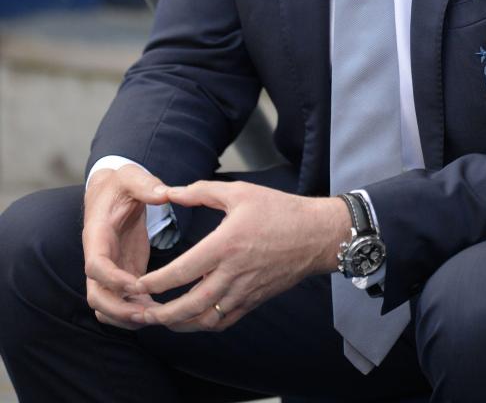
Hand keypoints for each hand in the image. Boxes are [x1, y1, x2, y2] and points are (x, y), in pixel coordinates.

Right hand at [83, 164, 169, 329]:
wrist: (112, 190)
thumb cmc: (120, 184)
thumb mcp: (130, 177)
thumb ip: (145, 184)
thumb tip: (165, 194)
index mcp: (97, 235)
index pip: (95, 266)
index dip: (113, 279)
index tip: (137, 284)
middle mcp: (99, 257)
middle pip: (96, 296)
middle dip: (119, 309)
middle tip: (149, 313)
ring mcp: (110, 269)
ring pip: (107, 307)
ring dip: (128, 317)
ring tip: (158, 317)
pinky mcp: (124, 273)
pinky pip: (123, 302)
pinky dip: (137, 311)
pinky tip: (161, 312)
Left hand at [130, 181, 349, 331]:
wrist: (316, 235)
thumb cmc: (278, 209)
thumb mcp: (239, 192)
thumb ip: (201, 192)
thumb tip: (170, 192)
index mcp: (227, 244)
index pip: (183, 271)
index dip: (156, 282)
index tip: (138, 284)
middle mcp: (234, 272)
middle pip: (190, 305)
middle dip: (161, 313)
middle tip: (139, 312)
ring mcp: (245, 290)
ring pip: (205, 319)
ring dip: (179, 324)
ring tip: (159, 320)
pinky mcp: (254, 300)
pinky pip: (224, 321)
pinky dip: (203, 325)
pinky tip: (190, 319)